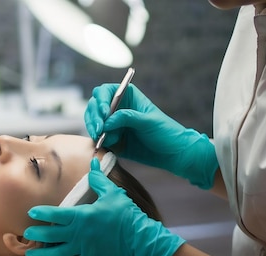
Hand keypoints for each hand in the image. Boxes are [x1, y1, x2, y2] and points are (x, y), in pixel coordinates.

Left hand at [24, 158, 185, 255]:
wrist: (139, 238)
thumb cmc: (125, 214)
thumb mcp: (112, 193)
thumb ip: (99, 180)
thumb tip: (93, 164)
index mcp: (83, 216)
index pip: (58, 214)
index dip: (43, 213)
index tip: (31, 211)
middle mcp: (80, 233)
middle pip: (53, 235)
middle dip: (38, 234)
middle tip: (26, 233)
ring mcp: (84, 247)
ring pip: (59, 252)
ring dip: (43, 253)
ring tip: (30, 253)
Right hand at [84, 83, 217, 188]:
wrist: (172, 154)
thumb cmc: (166, 132)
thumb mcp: (148, 122)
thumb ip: (127, 118)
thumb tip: (107, 121)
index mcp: (127, 97)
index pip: (105, 92)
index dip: (100, 100)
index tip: (104, 113)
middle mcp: (117, 109)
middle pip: (95, 106)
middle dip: (94, 117)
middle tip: (99, 130)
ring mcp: (113, 125)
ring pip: (93, 122)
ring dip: (93, 129)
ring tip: (101, 138)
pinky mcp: (112, 140)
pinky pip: (98, 139)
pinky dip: (97, 141)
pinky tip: (105, 145)